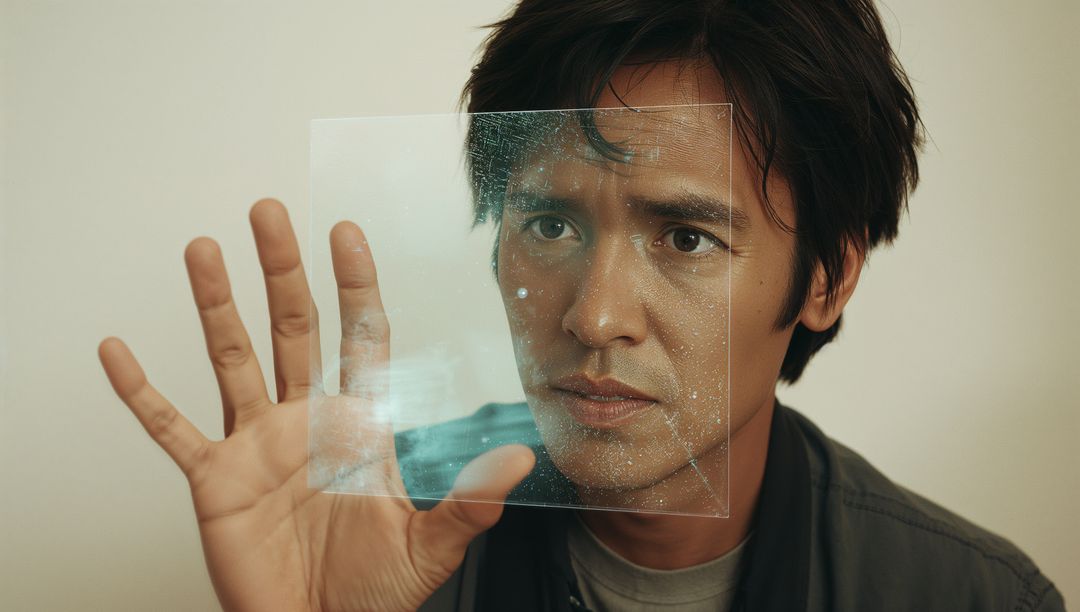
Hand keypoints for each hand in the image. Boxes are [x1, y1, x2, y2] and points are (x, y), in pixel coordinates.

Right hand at [98, 199, 534, 610]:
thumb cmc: (373, 594)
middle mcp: (305, 423)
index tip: (346, 232)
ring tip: (202, 251)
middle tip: (268, 213)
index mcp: (359, 427)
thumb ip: (470, 499)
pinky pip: (169, 428)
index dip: (354, 286)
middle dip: (281, 270)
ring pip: (232, 359)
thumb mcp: (430, 545)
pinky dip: (140, 392)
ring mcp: (256, 446)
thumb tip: (522, 458)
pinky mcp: (214, 480)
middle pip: (293, 329)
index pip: (359, 339)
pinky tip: (117, 352)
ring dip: (216, 305)